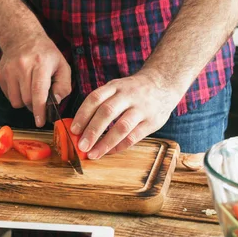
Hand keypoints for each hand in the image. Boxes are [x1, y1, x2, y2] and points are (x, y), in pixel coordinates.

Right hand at [0, 34, 71, 126]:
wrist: (21, 37)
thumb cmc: (45, 54)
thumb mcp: (62, 65)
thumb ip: (64, 85)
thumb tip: (55, 102)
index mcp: (40, 64)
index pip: (38, 92)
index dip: (39, 110)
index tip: (40, 122)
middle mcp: (22, 67)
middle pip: (27, 100)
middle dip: (35, 106)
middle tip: (41, 102)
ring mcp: (9, 71)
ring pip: (16, 101)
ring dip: (25, 102)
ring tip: (31, 91)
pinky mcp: (1, 76)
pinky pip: (9, 96)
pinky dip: (17, 96)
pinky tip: (22, 85)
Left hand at [70, 69, 184, 158]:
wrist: (164, 82)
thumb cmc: (132, 91)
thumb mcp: (117, 89)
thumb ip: (101, 104)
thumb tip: (79, 127)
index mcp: (115, 87)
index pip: (95, 98)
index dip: (83, 114)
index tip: (73, 130)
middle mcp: (128, 95)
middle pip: (107, 112)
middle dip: (92, 131)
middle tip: (81, 145)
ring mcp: (141, 108)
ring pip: (121, 126)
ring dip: (105, 142)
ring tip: (93, 154)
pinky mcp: (152, 121)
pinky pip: (134, 136)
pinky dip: (120, 146)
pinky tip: (109, 152)